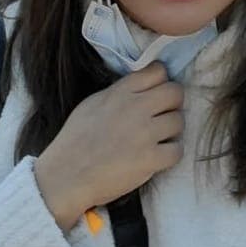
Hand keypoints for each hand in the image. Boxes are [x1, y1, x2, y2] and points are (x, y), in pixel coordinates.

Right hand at [34, 63, 183, 230]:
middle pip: (176, 92)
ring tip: (158, 139)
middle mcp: (137, 107)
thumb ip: (120, 91)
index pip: (158, 71)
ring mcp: (145, 133)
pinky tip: (158, 157)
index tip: (155, 94)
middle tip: (163, 116)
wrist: (66, 176)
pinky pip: (177, 150)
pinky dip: (170, 154)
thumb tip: (141, 86)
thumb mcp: (94, 102)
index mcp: (122, 91)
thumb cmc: (75, 139)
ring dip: (172, 131)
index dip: (161, 82)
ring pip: (179, 121)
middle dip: (173, 103)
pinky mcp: (150, 160)